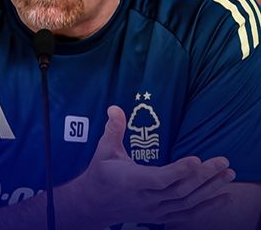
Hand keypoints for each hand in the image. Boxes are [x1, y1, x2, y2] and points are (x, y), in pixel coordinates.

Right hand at [67, 106, 234, 227]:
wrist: (94, 204)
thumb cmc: (101, 173)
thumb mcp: (104, 150)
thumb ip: (113, 129)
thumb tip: (114, 108)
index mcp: (130, 181)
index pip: (157, 179)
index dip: (178, 171)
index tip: (196, 159)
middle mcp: (144, 198)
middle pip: (179, 190)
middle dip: (203, 176)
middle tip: (222, 161)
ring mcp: (154, 210)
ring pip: (187, 202)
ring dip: (210, 189)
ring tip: (228, 174)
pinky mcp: (161, 216)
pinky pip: (188, 214)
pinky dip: (208, 207)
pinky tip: (224, 197)